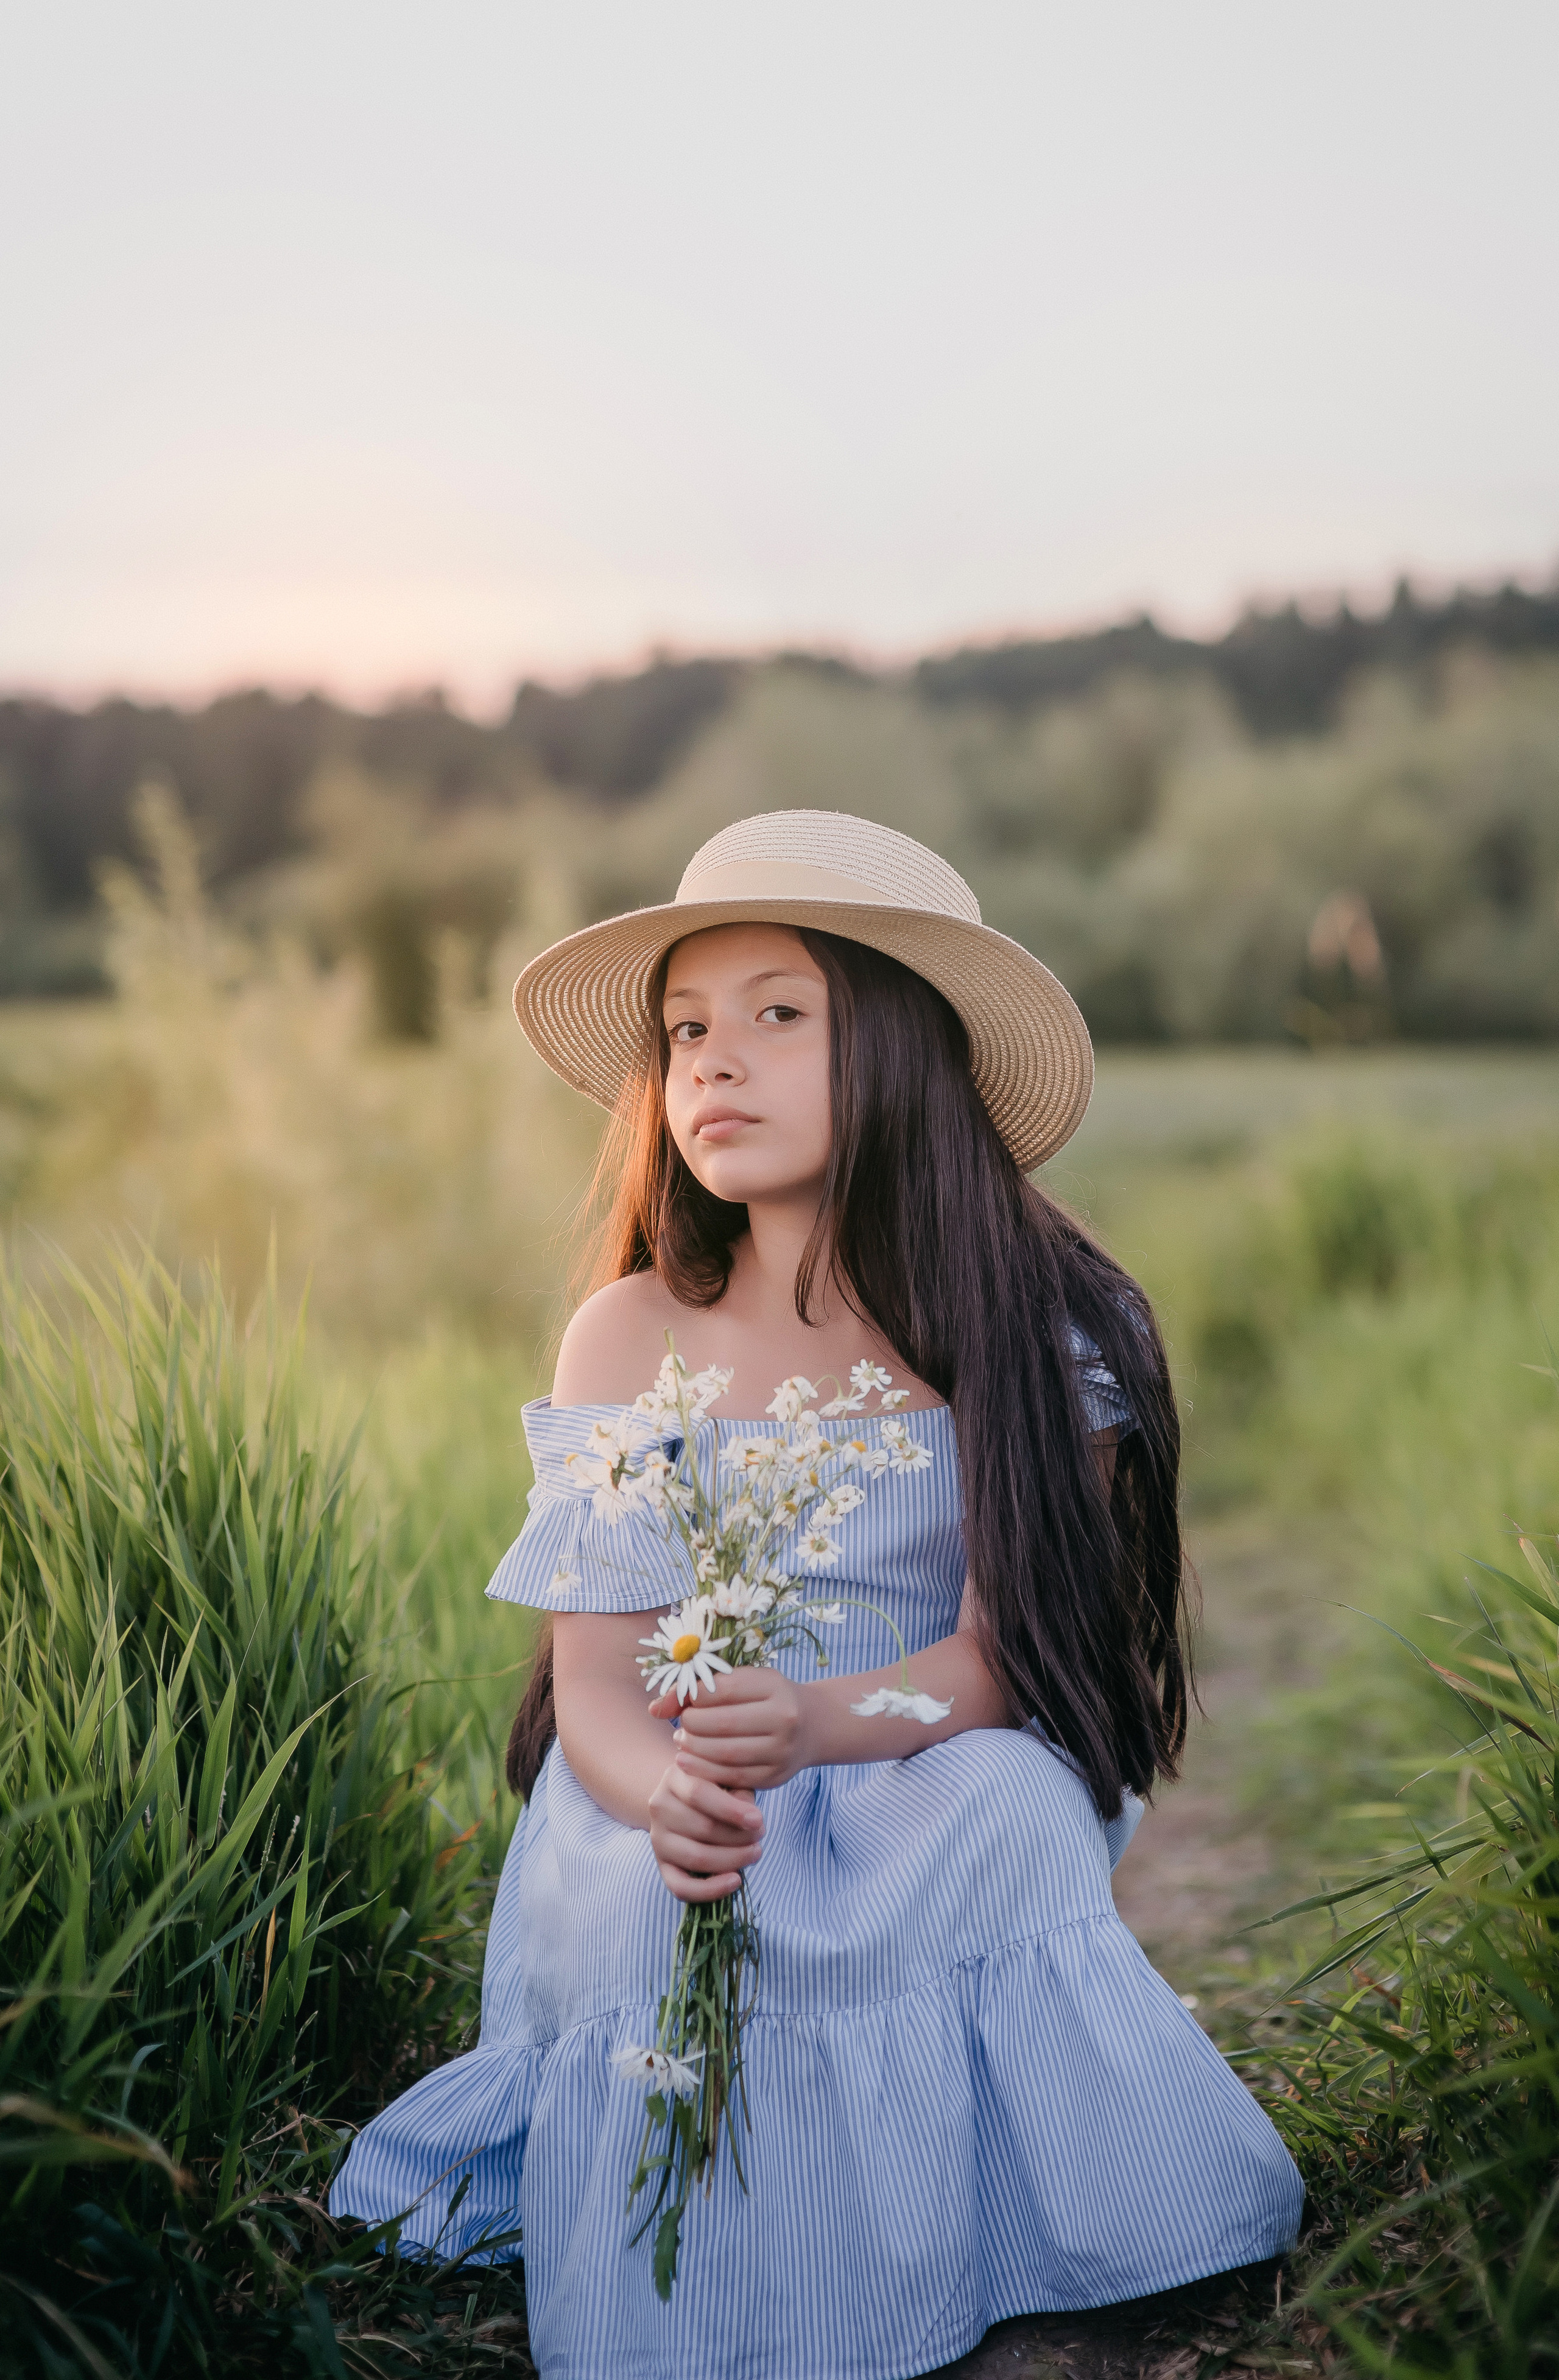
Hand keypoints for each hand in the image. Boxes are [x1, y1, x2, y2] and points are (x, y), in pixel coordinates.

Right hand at [646, 1759, 763, 1903]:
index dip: (731, 1809)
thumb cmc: (716, 1788)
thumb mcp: (727, 1778)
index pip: (699, 1793)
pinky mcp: (662, 1865)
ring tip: (756, 1852)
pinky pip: (681, 1887)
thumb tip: (752, 1819)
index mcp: (674, 1778)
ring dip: (733, 1859)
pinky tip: (735, 1880)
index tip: (758, 1820)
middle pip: (702, 1828)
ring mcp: (657, 1838)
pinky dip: (710, 1890)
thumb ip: (739, 1792)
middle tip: (761, 1835)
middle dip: (739, 1836)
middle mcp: (659, 1807)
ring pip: (696, 1857)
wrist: (686, 1801)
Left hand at [650, 1667, 811, 1792]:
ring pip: (723, 1754)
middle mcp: (783, 1718)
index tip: (683, 1700)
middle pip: (720, 1724)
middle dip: (690, 1725)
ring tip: (682, 1742)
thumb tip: (654, 1709)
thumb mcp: (743, 1681)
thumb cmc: (767, 1697)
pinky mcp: (775, 1776)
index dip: (692, 1696)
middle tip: (680, 1725)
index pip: (720, 1689)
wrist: (812, 1725)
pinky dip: (704, 1771)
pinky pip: (731, 1776)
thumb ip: (700, 1688)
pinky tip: (690, 1761)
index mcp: (774, 1686)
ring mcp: (781, 1750)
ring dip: (693, 1750)